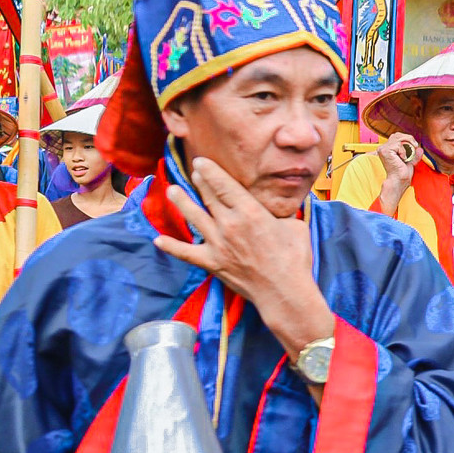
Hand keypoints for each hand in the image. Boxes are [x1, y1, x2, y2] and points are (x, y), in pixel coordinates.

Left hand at [153, 158, 334, 361]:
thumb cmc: (294, 259)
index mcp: (250, 211)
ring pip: (194, 217)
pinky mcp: (212, 262)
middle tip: (193, 172)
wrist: (284, 291)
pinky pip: (186, 253)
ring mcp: (217, 243)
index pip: (224, 184)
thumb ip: (281, 215)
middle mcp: (229, 224)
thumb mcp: (295, 227)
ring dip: (182, 202)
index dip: (210, 171)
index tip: (201, 162)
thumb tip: (278, 210)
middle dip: (199, 181)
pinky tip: (158, 240)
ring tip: (172, 191)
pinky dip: (171, 246)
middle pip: (208, 196)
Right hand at [377, 133, 419, 214]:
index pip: (397, 136)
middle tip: (415, 146)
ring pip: (398, 138)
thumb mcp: (411, 161)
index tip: (414, 146)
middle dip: (408, 139)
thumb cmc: (402, 174)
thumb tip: (420, 148)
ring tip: (407, 155)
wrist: (399, 181)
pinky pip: (398, 144)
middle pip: (397, 135)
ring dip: (407, 145)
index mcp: (387, 149)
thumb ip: (415, 154)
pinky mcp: (385, 151)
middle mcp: (383, 148)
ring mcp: (383, 149)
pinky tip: (402, 159)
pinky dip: (404, 151)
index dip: (407, 139)